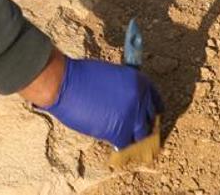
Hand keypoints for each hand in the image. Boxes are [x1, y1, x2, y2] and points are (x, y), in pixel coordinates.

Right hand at [40, 58, 163, 149]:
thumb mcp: (111, 75)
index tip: (148, 116)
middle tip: (136, 130)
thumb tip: (125, 102)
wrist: (65, 83)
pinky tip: (115, 144)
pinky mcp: (118, 131)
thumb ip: (123, 88)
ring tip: (126, 139)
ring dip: (134, 137)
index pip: (154, 100)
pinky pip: (125, 143)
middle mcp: (140, 98)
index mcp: (139, 81)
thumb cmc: (81, 76)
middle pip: (149, 119)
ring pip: (141, 134)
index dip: (150, 110)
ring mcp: (131, 116)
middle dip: (143, 125)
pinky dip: (121, 145)